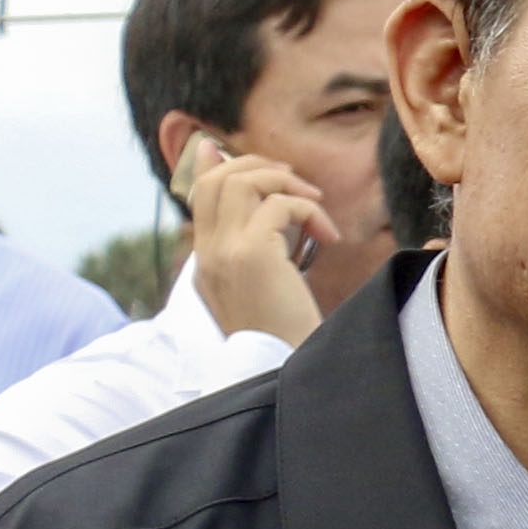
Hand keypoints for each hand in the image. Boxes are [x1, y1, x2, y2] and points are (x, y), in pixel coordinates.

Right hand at [170, 132, 327, 347]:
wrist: (289, 373)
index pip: (198, 194)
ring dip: (285, 183)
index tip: (238, 155)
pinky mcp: (252, 257)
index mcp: (207, 264)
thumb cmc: (290, 336)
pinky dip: (309, 211)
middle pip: (215, 178)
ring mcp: (225, 254)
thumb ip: (262, 249)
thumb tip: (272, 210)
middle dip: (258, 166)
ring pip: (240, 182)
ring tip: (314, 205)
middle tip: (296, 183)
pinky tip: (328, 237)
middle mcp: (208, 256)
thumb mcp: (268, 288)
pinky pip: (279, 206)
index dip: (217, 165)